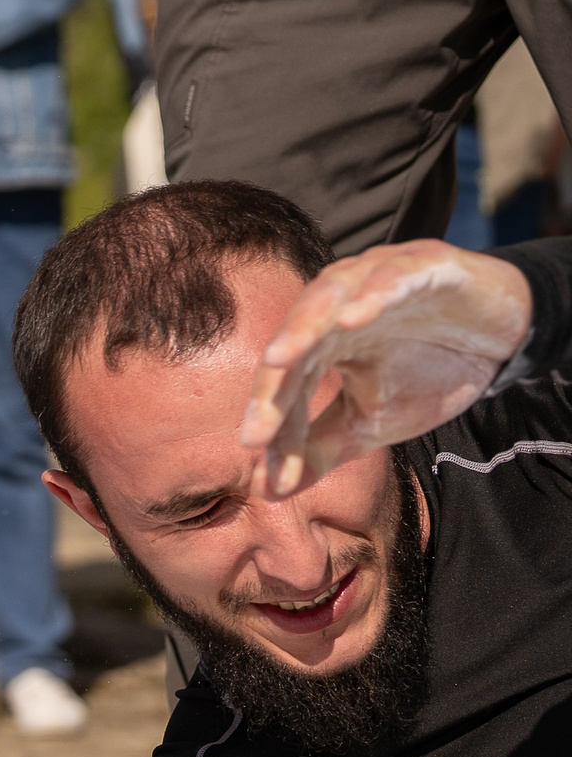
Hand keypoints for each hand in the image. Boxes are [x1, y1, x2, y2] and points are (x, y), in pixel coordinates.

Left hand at [241, 240, 532, 495]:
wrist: (502, 335)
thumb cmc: (427, 372)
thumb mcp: (371, 422)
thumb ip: (320, 450)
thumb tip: (269, 491)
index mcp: (320, 342)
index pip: (287, 380)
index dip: (271, 416)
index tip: (255, 453)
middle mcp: (338, 305)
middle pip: (296, 340)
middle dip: (274, 380)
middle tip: (255, 424)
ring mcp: (377, 279)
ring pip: (330, 296)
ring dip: (304, 326)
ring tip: (280, 358)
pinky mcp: (425, 265)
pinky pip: (394, 276)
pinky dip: (372, 295)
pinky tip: (353, 319)